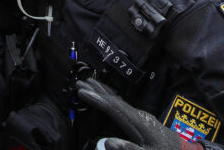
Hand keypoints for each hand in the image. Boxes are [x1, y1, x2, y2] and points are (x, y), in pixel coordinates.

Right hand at [76, 79, 201, 149]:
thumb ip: (129, 149)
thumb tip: (107, 142)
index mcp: (138, 123)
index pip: (113, 108)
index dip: (97, 99)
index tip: (82, 91)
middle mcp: (138, 116)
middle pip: (114, 99)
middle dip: (97, 90)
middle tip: (81, 81)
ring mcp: (141, 116)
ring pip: (118, 100)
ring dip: (103, 92)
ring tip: (90, 83)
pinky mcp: (142, 120)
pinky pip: (122, 105)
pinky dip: (111, 98)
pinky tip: (108, 97)